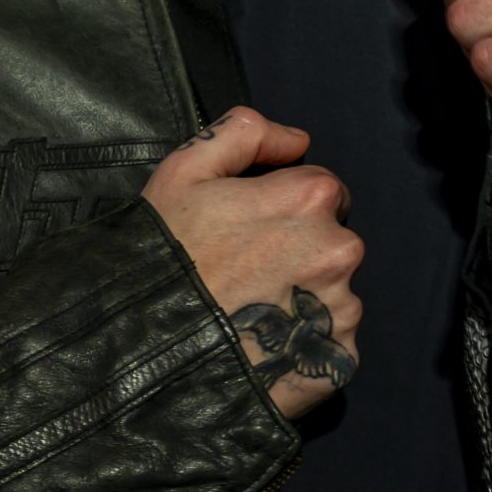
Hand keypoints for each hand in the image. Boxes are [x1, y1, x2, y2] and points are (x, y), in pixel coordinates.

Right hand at [141, 107, 362, 419]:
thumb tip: (298, 141)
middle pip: (332, 242)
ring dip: (304, 300)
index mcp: (311, 197)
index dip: (284, 207)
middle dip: (299, 252)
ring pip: (333, 294)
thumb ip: (245, 133)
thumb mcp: (185, 170)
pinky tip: (265, 345)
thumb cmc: (166, 253)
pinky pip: (330, 341)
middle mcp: (341, 249)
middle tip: (246, 274)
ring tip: (252, 314)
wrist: (148, 346)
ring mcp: (343, 308)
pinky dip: (304, 342)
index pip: (323, 191)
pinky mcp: (341, 358)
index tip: (250, 231)